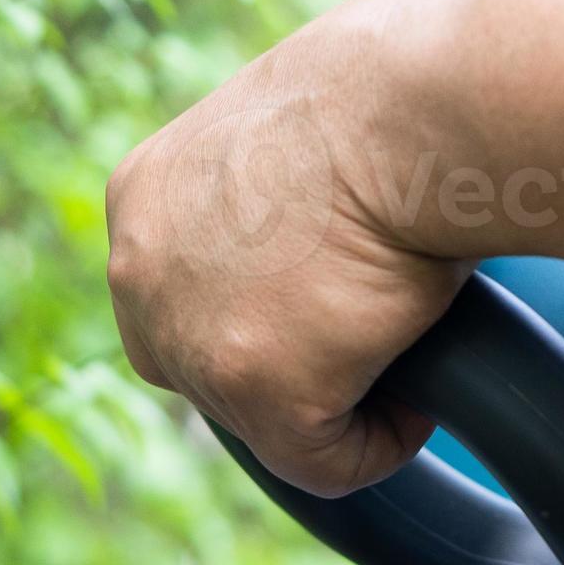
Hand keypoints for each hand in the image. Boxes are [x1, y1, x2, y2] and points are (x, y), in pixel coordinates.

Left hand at [105, 0, 460, 498]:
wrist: (416, 106)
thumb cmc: (389, 100)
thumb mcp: (293, 141)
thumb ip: (267, 207)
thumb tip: (315, 257)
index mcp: (144, 196)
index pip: (176, 295)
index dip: (254, 315)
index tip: (325, 304)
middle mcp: (140, 272)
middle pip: (205, 367)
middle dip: (287, 365)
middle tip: (367, 332)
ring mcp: (191, 340)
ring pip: (266, 421)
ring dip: (337, 400)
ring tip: (404, 352)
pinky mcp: (258, 394)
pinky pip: (326, 464)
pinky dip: (382, 442)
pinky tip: (423, 396)